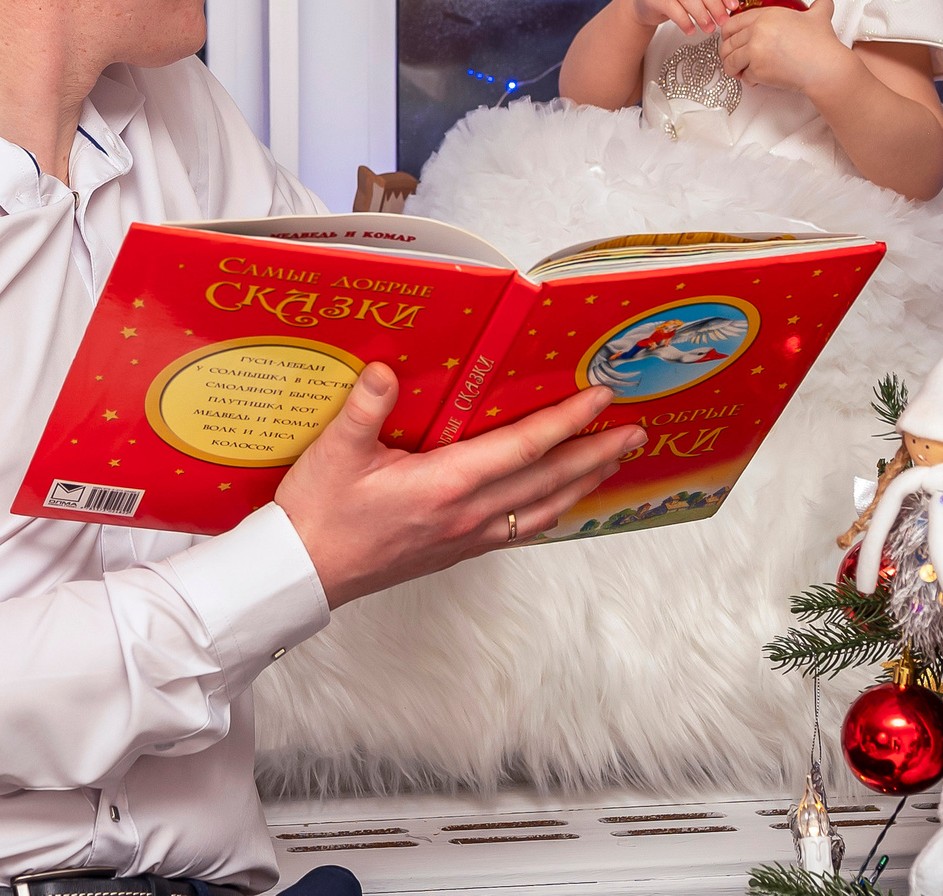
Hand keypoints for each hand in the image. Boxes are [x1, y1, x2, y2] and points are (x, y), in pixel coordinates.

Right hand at [273, 365, 644, 605]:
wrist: (305, 572)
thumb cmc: (320, 513)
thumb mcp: (334, 452)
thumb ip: (364, 407)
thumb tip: (386, 369)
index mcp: (446, 485)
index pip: (523, 448)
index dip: (566, 421)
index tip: (600, 398)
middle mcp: (468, 514)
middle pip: (549, 481)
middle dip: (597, 453)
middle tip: (638, 432)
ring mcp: (467, 537)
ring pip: (543, 509)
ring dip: (584, 483)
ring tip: (613, 463)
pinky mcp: (458, 550)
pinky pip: (521, 529)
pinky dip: (552, 510)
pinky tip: (560, 502)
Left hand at [717, 0, 851, 95]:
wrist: (825, 67)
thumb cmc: (821, 44)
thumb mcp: (819, 17)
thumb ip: (818, 7)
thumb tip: (824, 3)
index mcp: (766, 16)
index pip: (733, 22)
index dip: (727, 33)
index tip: (728, 38)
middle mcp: (757, 31)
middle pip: (727, 42)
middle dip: (727, 52)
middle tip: (732, 58)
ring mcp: (755, 51)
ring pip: (730, 60)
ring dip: (732, 68)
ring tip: (739, 71)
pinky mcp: (758, 70)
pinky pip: (744, 75)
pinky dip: (748, 79)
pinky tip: (755, 79)